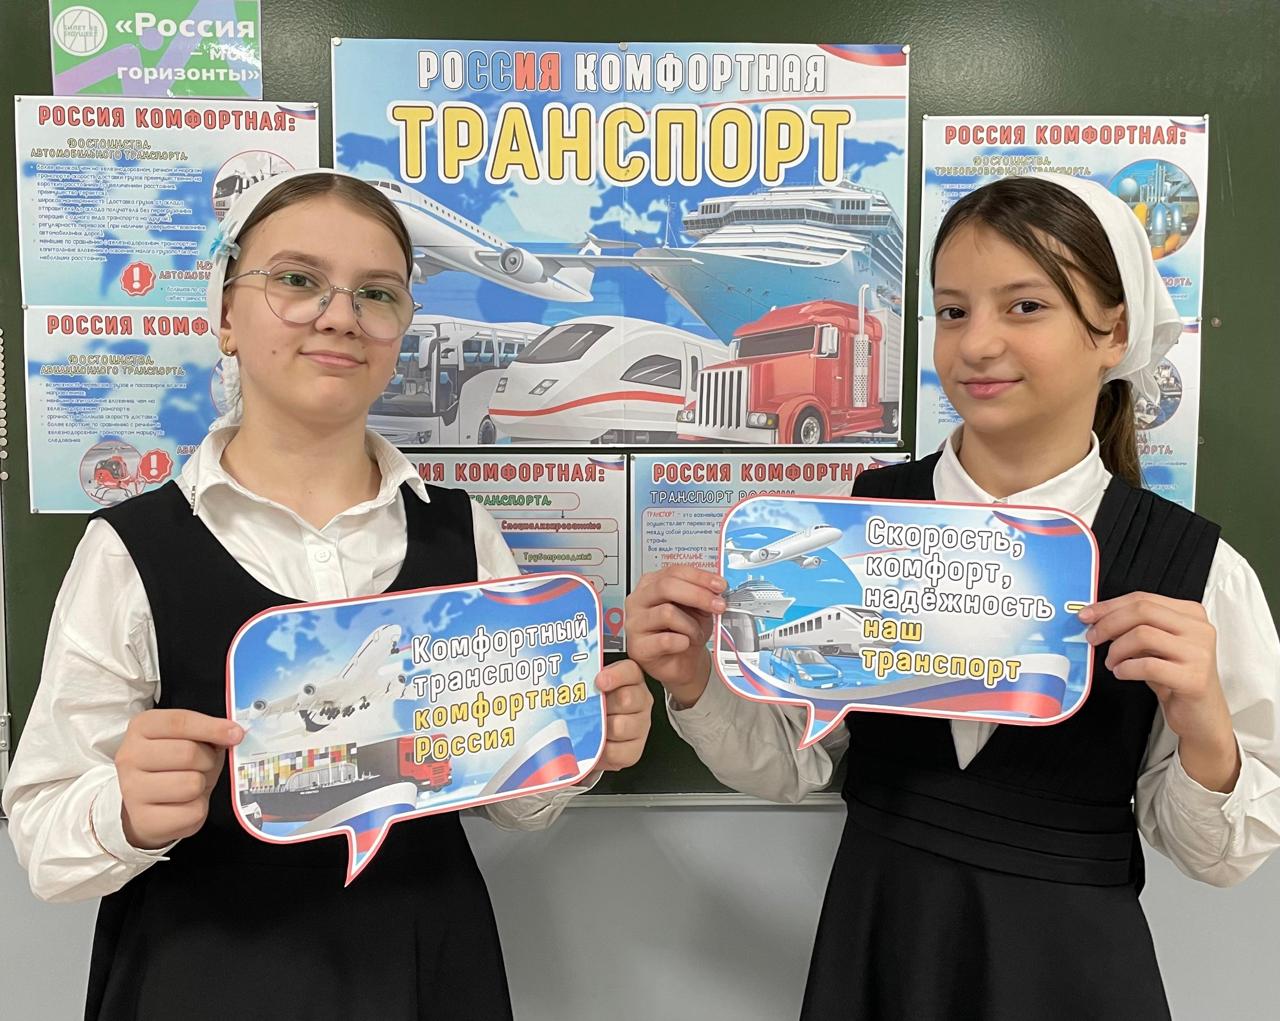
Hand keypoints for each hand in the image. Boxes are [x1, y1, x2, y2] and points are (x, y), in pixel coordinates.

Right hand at [115, 709, 244, 848]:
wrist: (149, 805)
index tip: (236, 734)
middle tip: (203, 766)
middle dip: (207, 760)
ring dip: (201, 786)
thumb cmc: (174, 765)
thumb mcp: (190, 740)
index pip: (180, 722)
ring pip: (191, 784)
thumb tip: (234, 734)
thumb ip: (209, 732)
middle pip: (188, 753)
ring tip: (190, 785)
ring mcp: (132, 790)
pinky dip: (197, 809)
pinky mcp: (143, 820)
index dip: (212, 727)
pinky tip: (183, 805)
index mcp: (142, 727)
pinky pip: (193, 812)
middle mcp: (130, 756)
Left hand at [594, 660, 653, 770]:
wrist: (591, 738)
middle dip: (604, 705)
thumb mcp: (588, 687)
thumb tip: (565, 679)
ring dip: (600, 728)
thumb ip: (584, 679)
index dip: (616, 675)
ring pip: (620, 726)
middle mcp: (640, 701)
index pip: (630, 671)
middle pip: (626, 698)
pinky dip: (601, 749)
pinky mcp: (634, 751)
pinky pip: (615, 751)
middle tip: (590, 708)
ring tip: (591, 727)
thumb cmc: (590, 708)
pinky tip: (595, 744)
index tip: (599, 681)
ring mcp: (640, 726)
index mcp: (631, 680)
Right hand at [625, 566, 725, 706]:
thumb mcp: (698, 608)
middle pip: (666, 586)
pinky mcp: (637, 647)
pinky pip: (666, 640)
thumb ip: (703, 594)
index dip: (700, 577)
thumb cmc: (685, 632)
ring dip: (691, 625)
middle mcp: (638, 600)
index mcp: (651, 584)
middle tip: (718, 606)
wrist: (681, 662)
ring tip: (695, 634)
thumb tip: (716, 587)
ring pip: (667, 613)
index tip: (720, 585)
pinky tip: (683, 644)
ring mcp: (634, 623)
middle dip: (698, 595)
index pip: (674, 571)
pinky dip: (682, 642)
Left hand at [1080, 592, 1239, 791]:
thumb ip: (1135, 627)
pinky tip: (1122, 673)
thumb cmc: (1174, 677)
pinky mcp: (1194, 678)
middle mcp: (1199, 629)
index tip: (1087, 615)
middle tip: (1092, 638)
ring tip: (1112, 662)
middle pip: (1142, 611)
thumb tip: (1097, 617)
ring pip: (1142, 635)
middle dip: (1108, 623)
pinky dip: (1126, 668)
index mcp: (1191, 614)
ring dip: (1116, 649)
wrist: (1200, 714)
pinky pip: (1148, 665)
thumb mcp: (1155, 645)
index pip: (1143, 599)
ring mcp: (1199, 653)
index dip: (1109, 606)